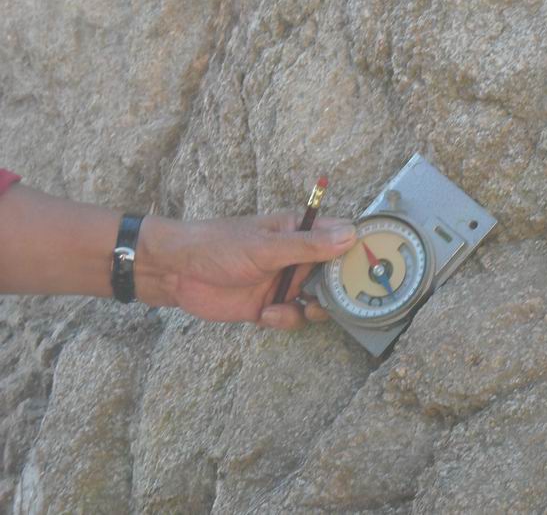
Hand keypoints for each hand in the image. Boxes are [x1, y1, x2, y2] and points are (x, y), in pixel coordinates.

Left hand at [136, 212, 356, 329]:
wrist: (175, 272)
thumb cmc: (217, 245)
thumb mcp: (265, 246)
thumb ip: (307, 244)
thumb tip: (350, 235)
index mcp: (299, 231)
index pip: (341, 237)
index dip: (357, 252)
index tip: (368, 269)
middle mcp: (297, 256)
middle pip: (334, 274)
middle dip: (336, 290)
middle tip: (329, 298)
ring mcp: (284, 281)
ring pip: (317, 300)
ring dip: (311, 309)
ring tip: (296, 308)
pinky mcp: (270, 305)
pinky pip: (293, 317)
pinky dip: (285, 319)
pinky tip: (265, 315)